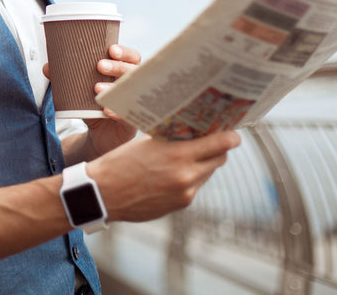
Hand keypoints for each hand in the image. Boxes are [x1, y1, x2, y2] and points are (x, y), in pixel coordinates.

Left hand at [44, 44, 141, 158]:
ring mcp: (133, 104)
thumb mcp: (81, 91)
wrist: (99, 136)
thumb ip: (65, 79)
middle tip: (99, 65)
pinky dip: (117, 112)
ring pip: (130, 92)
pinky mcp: (131, 123)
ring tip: (97, 87)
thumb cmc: (94, 107)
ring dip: (114, 87)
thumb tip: (47, 67)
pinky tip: (106, 110)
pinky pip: (128, 116)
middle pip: (132, 71)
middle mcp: (131, 87)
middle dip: (116, 66)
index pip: (131, 58)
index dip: (125, 52)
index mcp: (122, 74)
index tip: (111, 49)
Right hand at [90, 130, 240, 221]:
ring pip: (206, 173)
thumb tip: (190, 131)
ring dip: (203, 164)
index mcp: (178, 155)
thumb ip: (172, 139)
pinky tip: (174, 172)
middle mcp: (187, 176)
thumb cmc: (119, 162)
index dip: (230, 137)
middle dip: (218, 149)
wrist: (102, 193)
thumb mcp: (147, 143)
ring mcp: (185, 193)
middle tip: (213, 140)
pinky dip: (190, 177)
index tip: (234, 133)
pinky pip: (194, 187)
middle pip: (219, 159)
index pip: (220, 144)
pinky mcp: (180, 205)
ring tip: (189, 155)